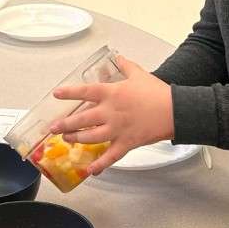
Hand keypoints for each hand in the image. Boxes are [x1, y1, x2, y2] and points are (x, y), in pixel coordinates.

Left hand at [48, 56, 173, 174]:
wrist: (175, 111)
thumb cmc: (157, 92)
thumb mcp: (139, 74)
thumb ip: (126, 65)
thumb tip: (118, 57)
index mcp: (111, 93)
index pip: (85, 92)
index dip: (69, 93)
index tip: (56, 94)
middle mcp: (110, 112)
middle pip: (81, 120)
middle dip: (64, 124)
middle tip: (53, 128)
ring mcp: (117, 129)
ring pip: (90, 137)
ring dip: (76, 139)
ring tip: (67, 140)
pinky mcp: (126, 143)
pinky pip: (110, 156)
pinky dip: (100, 164)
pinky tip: (90, 169)